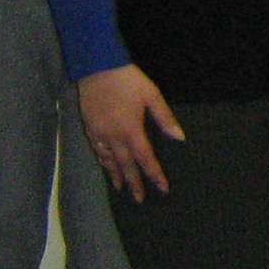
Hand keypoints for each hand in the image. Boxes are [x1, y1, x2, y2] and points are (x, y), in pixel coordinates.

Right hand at [78, 64, 183, 202]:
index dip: (154, 174)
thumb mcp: (152, 95)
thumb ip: (165, 118)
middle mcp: (113, 136)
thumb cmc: (128, 80)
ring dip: (116, 176)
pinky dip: (102, 162)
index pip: (145, 158)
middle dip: (134, 183)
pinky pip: (96, 151)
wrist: (97, 68)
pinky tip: (106, 166)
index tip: (162, 188)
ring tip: (121, 189)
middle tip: (139, 200)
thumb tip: (179, 137)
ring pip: (108, 161)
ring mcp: (99, 133)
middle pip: (125, 165)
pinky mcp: (89, 128)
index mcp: (131, 129)